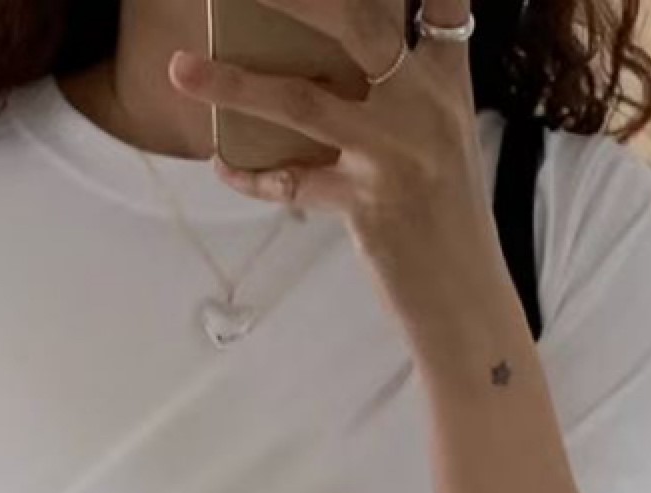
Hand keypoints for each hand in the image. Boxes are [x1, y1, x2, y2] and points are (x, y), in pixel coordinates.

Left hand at [169, 4, 498, 326]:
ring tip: (181, 70)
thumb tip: (329, 69)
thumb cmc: (448, 222)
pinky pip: (292, 183)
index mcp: (448, 84)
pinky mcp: (368, 205)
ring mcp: (396, 155)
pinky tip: (222, 164)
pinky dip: (252, 175)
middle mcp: (426, 107)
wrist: (469, 303)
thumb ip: (405, 94)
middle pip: (359, 25)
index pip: (445, 4)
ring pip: (303, 101)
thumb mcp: (444, 144)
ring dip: (234, 83)